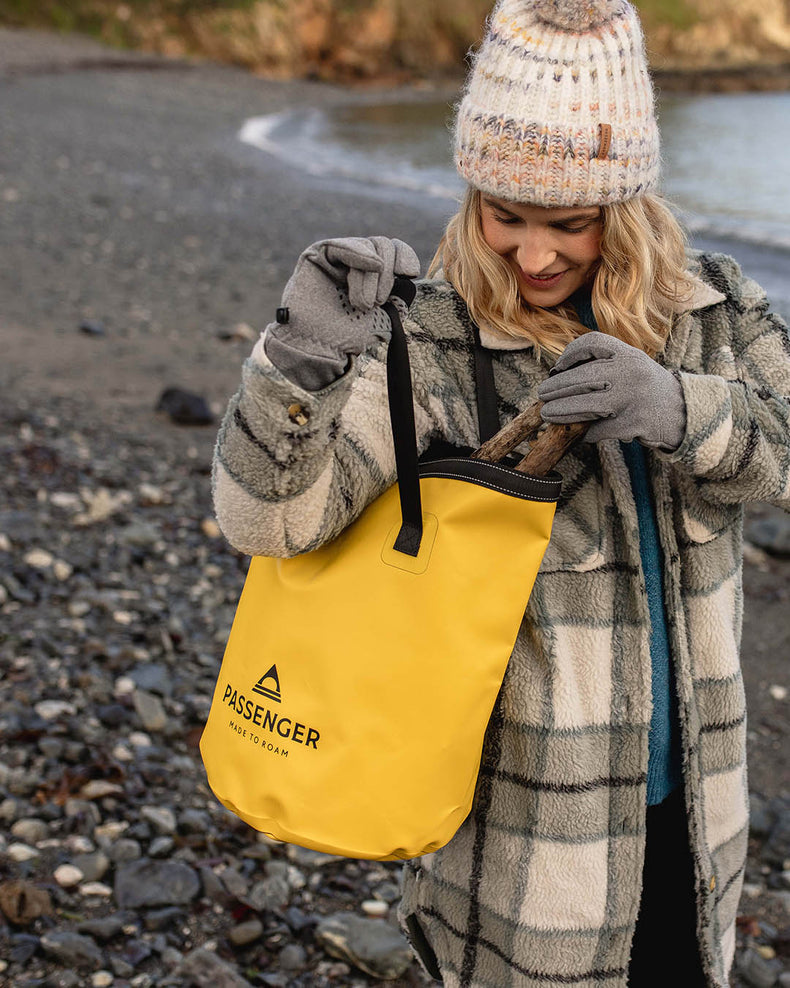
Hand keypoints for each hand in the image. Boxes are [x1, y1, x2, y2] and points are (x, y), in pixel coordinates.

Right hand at [264, 237, 419, 390]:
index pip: (394, 251)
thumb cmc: (345, 338)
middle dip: (387, 274)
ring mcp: (336, 258)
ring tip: (363, 305)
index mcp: (372, 274)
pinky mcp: (317, 255)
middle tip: (378, 303)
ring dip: (371, 277)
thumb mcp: (382, 320)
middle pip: (382, 245)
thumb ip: (397, 300)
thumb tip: (409, 283)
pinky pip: (342, 246)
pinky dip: (360, 254)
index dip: (405, 256)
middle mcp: (355, 262)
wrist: (316, 348)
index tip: (409, 273)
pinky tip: (373, 266)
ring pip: (367, 246)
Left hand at [537, 332, 685, 449]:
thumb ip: (604, 364)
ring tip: (547, 414)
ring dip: (562, 411)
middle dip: (557, 387)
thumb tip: (560, 374)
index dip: (570, 353)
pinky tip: (578, 433)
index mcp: (629, 355)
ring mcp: (632, 399)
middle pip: (582, 377)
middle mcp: (630, 373)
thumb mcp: (633, 366)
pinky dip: (585, 433)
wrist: (683, 413)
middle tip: (542, 394)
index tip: (557, 367)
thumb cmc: (648, 389)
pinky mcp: (632, 424)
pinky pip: (599, 430)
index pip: (592, 343)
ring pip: (586, 406)